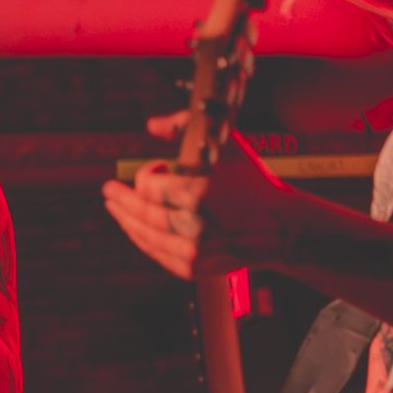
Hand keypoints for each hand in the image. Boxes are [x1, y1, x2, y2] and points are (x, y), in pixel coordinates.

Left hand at [99, 113, 291, 279]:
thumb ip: (187, 128)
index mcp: (199, 193)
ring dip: (126, 221)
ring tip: (115, 209)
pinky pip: (157, 254)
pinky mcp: (194, 268)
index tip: (157, 167)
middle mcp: (193, 225)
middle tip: (108, 191)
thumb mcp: (227, 147)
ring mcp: (193, 251)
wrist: (283, 228)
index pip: (147, 186)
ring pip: (144, 236)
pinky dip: (144, 240)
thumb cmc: (255, 183)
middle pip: (141, 213)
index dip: (146, 174)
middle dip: (120, 201)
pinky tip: (136, 229)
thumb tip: (151, 124)